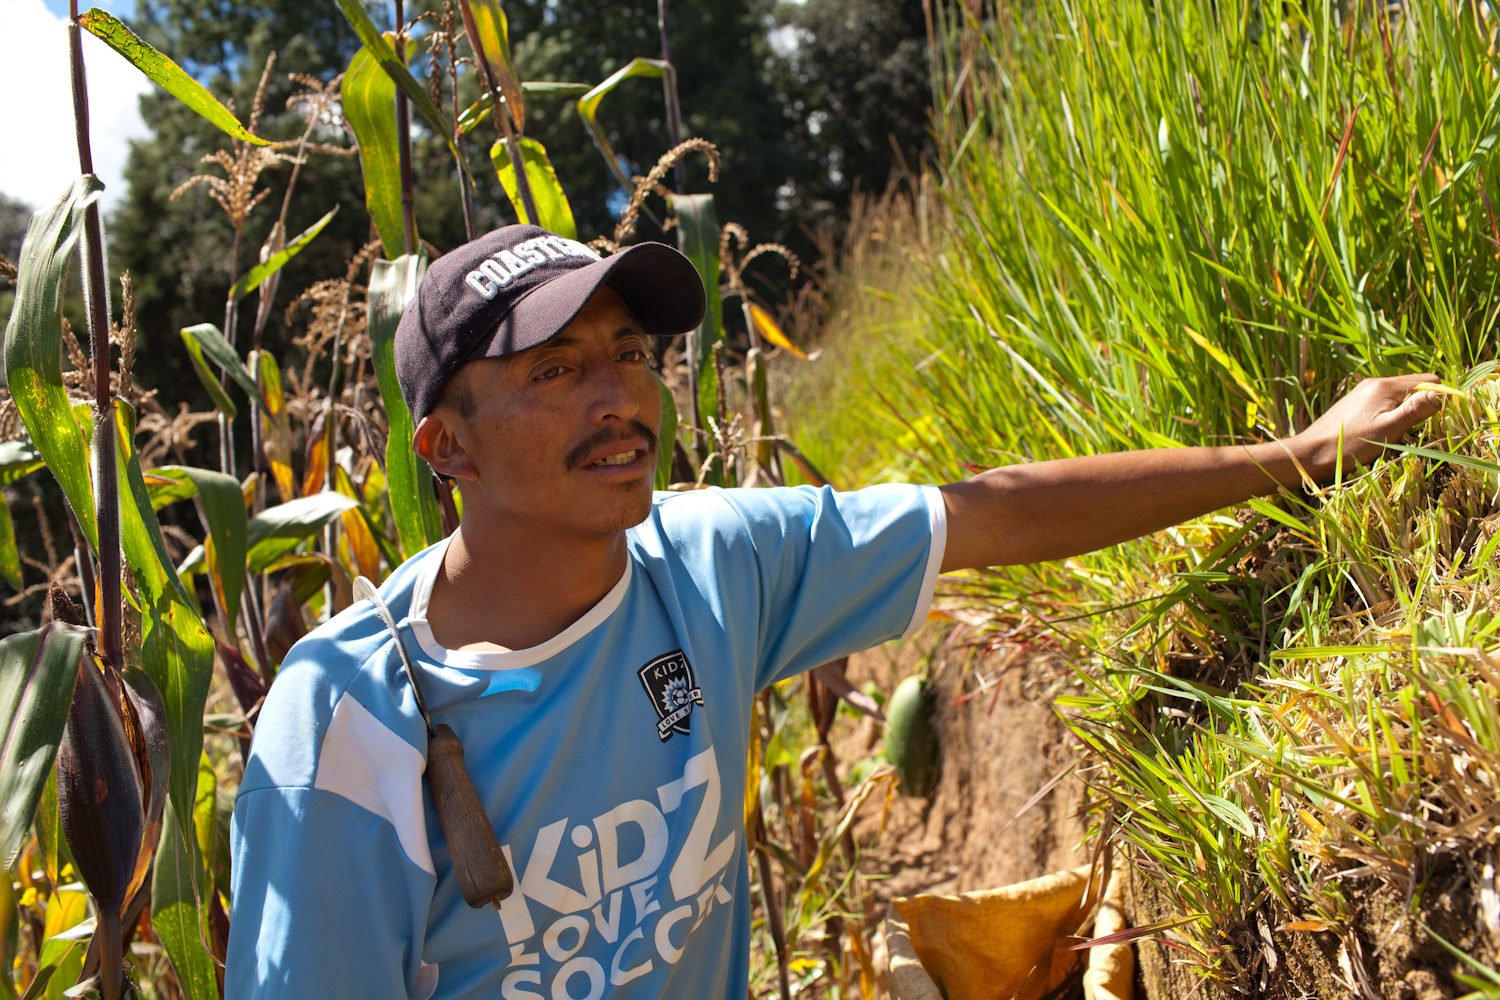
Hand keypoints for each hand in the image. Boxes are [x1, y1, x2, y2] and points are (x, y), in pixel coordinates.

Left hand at [1290, 374, 1443, 479]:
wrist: (1309, 453)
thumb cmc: (1348, 445)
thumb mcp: (1387, 430)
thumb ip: (1414, 411)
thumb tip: (1443, 393)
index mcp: (1385, 386)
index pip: (1430, 381)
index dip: (1436, 400)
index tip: (1430, 422)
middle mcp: (1374, 383)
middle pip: (1415, 386)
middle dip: (1421, 405)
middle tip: (1412, 430)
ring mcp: (1363, 392)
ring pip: (1400, 395)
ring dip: (1405, 412)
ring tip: (1395, 433)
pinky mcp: (1356, 403)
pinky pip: (1384, 402)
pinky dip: (1390, 414)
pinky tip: (1381, 431)